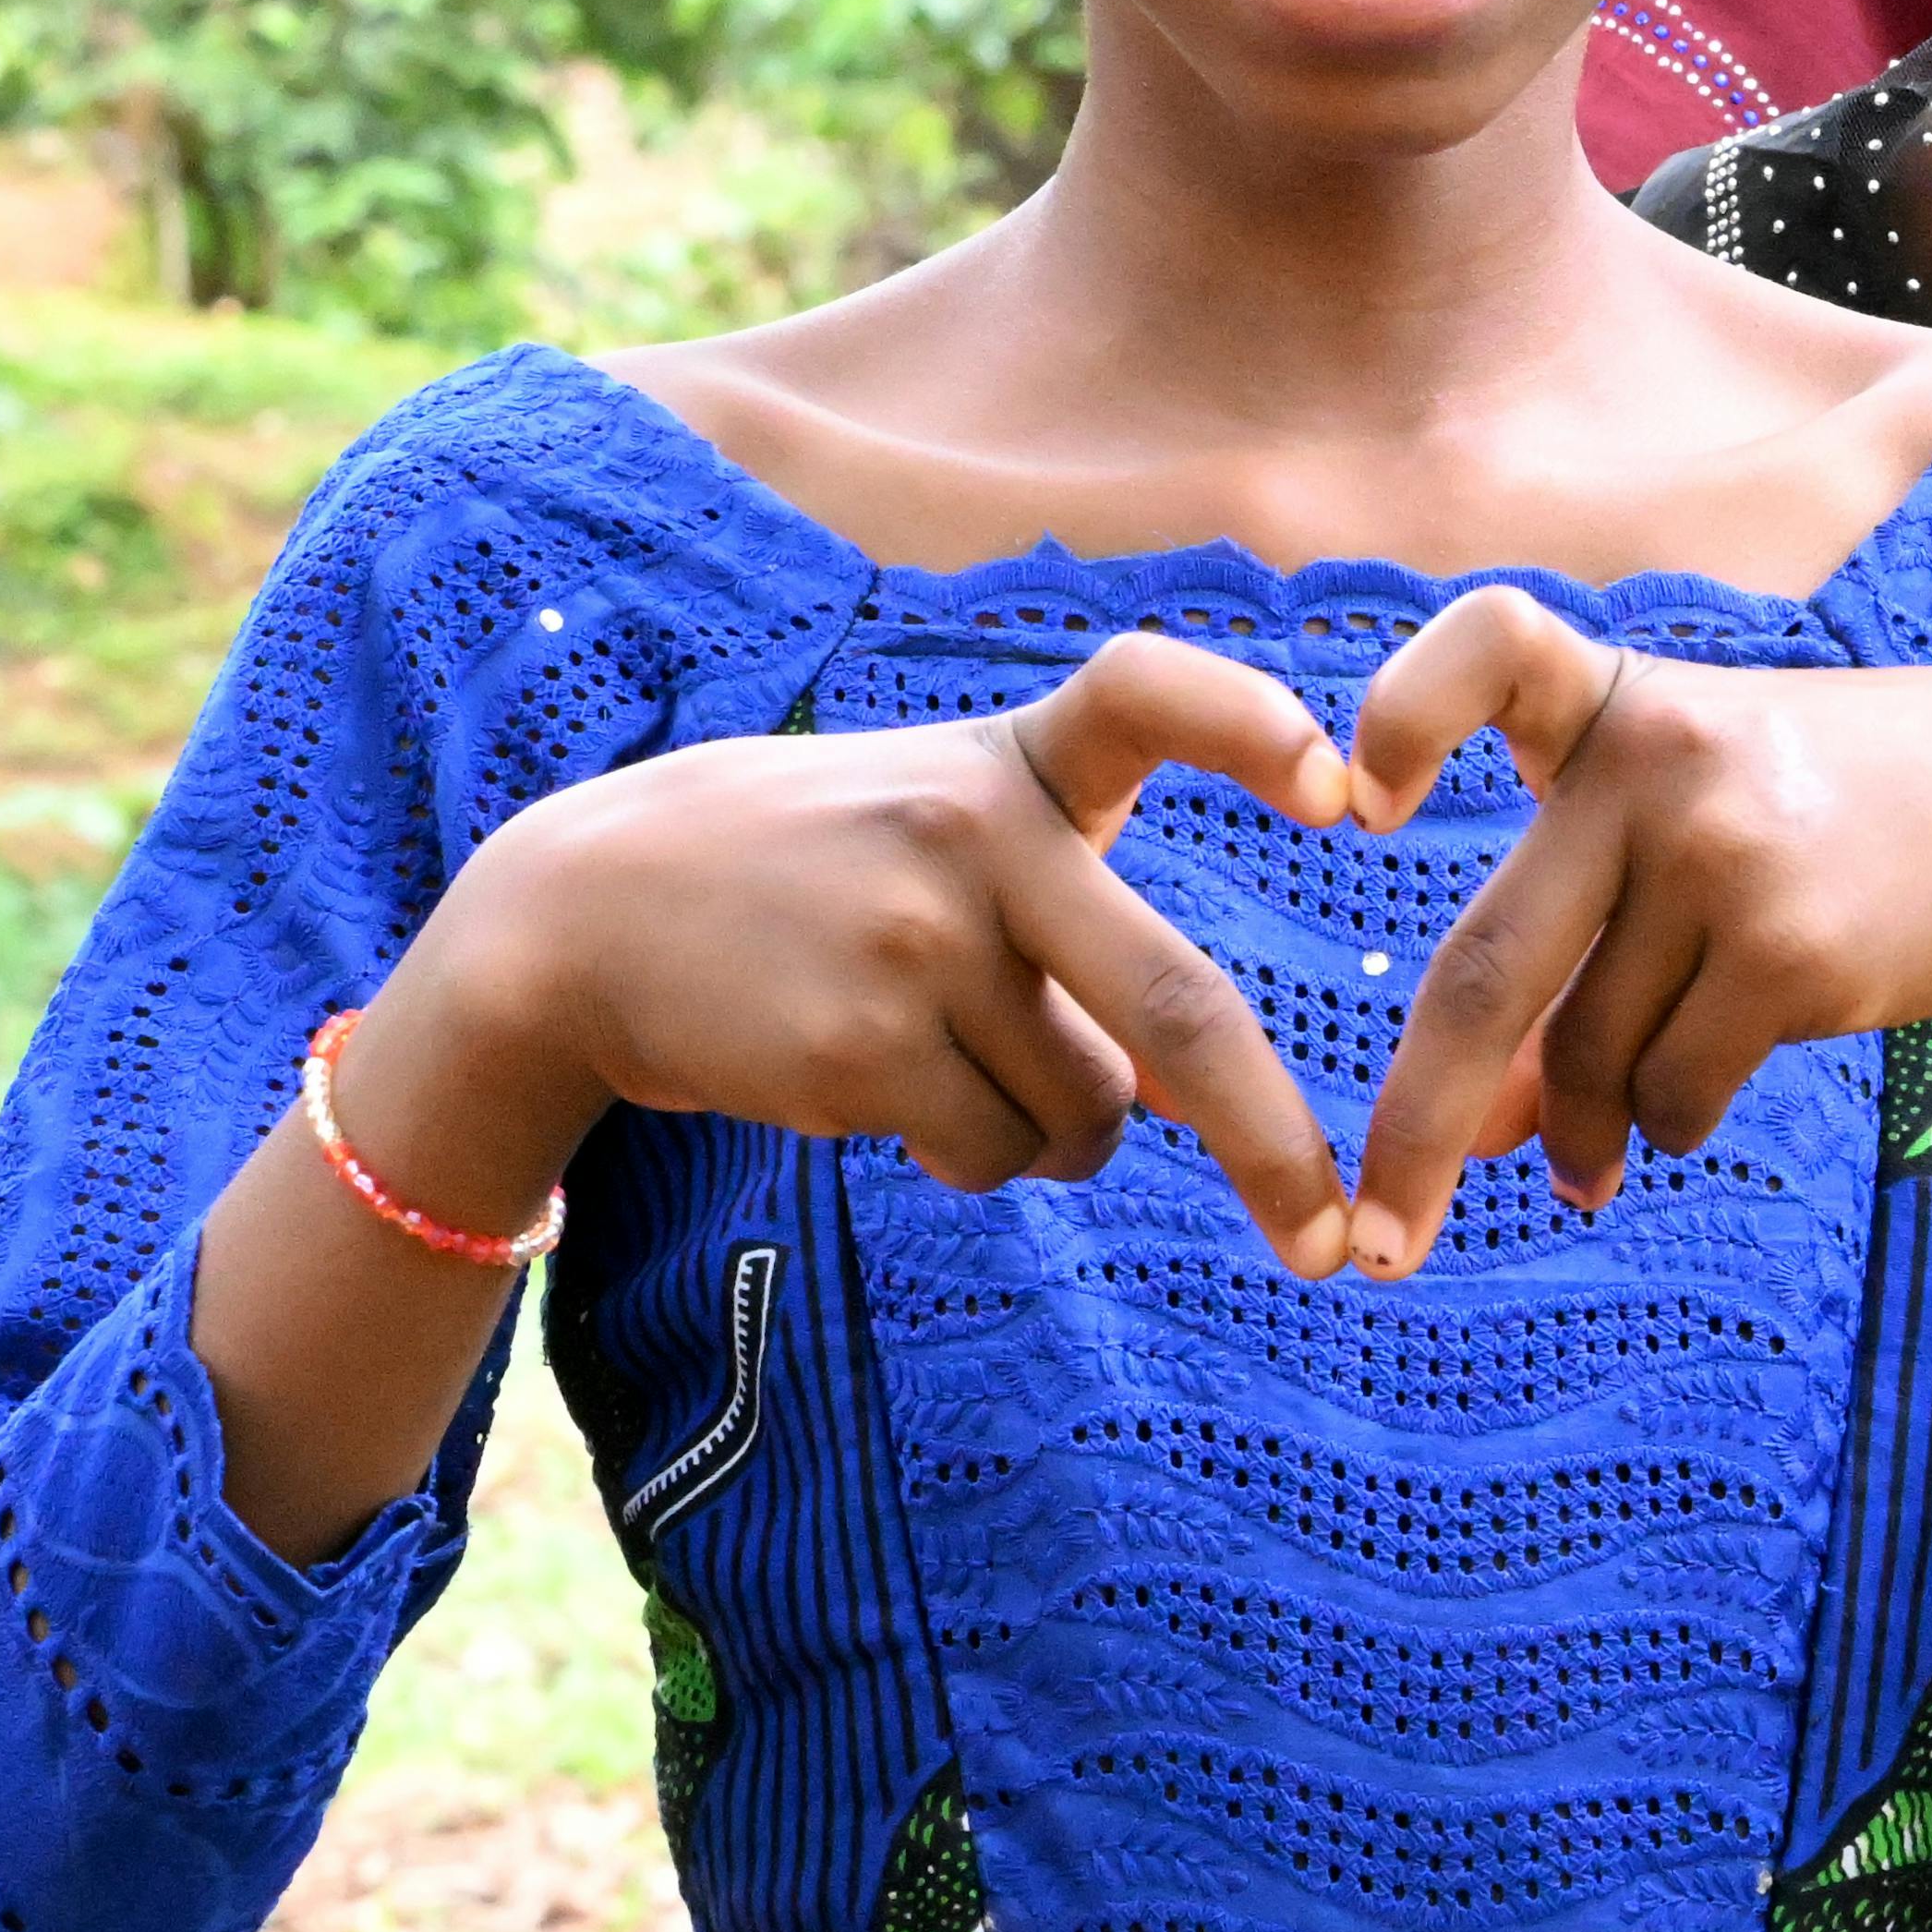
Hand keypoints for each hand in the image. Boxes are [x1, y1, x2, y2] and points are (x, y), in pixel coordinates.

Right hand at [398, 631, 1371, 1268]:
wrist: (583, 919)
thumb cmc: (813, 881)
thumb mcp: (940, 821)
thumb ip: (1070, 910)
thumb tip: (1183, 1100)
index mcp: (1015, 764)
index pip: (1147, 690)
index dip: (1253, 729)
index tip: (1349, 792)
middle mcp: (977, 836)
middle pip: (1175, 1011)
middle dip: (1271, 1144)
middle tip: (1333, 1241)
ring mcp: (915, 941)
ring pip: (1079, 1112)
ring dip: (1048, 1131)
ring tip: (940, 1056)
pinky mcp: (856, 1044)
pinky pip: (990, 1153)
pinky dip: (974, 1156)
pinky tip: (880, 1085)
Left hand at [1334, 586, 1931, 1251]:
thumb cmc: (1854, 822)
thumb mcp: (1709, 831)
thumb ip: (1582, 940)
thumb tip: (1480, 1130)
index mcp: (1625, 704)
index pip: (1488, 644)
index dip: (1399, 715)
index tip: (1353, 806)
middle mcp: (1663, 761)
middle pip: (1490, 967)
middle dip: (1418, 1127)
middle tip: (1377, 1237)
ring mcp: (1731, 853)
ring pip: (1592, 1057)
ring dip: (1585, 1135)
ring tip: (1600, 1160)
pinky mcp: (1796, 950)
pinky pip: (1678, 1093)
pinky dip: (1670, 1127)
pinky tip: (1698, 1103)